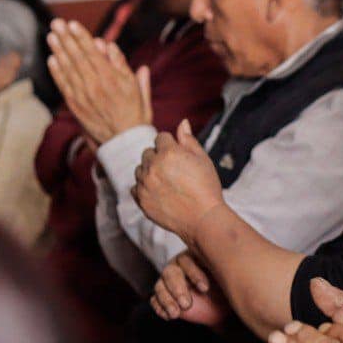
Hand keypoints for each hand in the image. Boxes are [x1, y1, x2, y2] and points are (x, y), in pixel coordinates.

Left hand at [47, 19, 150, 144]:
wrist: (125, 141)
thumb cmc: (135, 113)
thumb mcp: (138, 89)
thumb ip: (125, 67)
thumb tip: (110, 46)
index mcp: (112, 79)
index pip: (92, 53)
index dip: (81, 37)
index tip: (72, 24)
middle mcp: (95, 85)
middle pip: (77, 57)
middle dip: (66, 39)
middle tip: (57, 23)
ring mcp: (83, 96)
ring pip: (68, 69)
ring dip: (58, 51)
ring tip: (51, 36)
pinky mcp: (75, 105)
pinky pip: (63, 85)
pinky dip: (57, 71)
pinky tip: (52, 59)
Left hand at [132, 119, 224, 243]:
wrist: (203, 219)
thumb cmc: (207, 188)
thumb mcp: (203, 160)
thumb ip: (189, 140)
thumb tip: (182, 122)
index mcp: (168, 153)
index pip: (161, 138)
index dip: (173, 146)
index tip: (181, 158)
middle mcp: (152, 166)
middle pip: (148, 152)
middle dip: (159, 158)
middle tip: (176, 172)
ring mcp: (144, 183)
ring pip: (140, 169)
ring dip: (150, 172)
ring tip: (168, 184)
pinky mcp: (140, 199)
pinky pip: (135, 187)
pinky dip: (144, 188)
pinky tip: (160, 193)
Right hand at [151, 251, 230, 329]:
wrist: (221, 310)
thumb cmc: (226, 290)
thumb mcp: (228, 280)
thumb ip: (225, 270)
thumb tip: (234, 262)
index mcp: (194, 258)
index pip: (187, 261)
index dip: (194, 274)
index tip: (205, 289)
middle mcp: (178, 268)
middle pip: (170, 274)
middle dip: (178, 289)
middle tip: (187, 305)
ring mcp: (169, 283)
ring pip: (160, 287)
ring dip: (167, 300)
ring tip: (176, 314)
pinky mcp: (164, 297)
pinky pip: (155, 300)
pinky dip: (160, 308)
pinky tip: (168, 316)